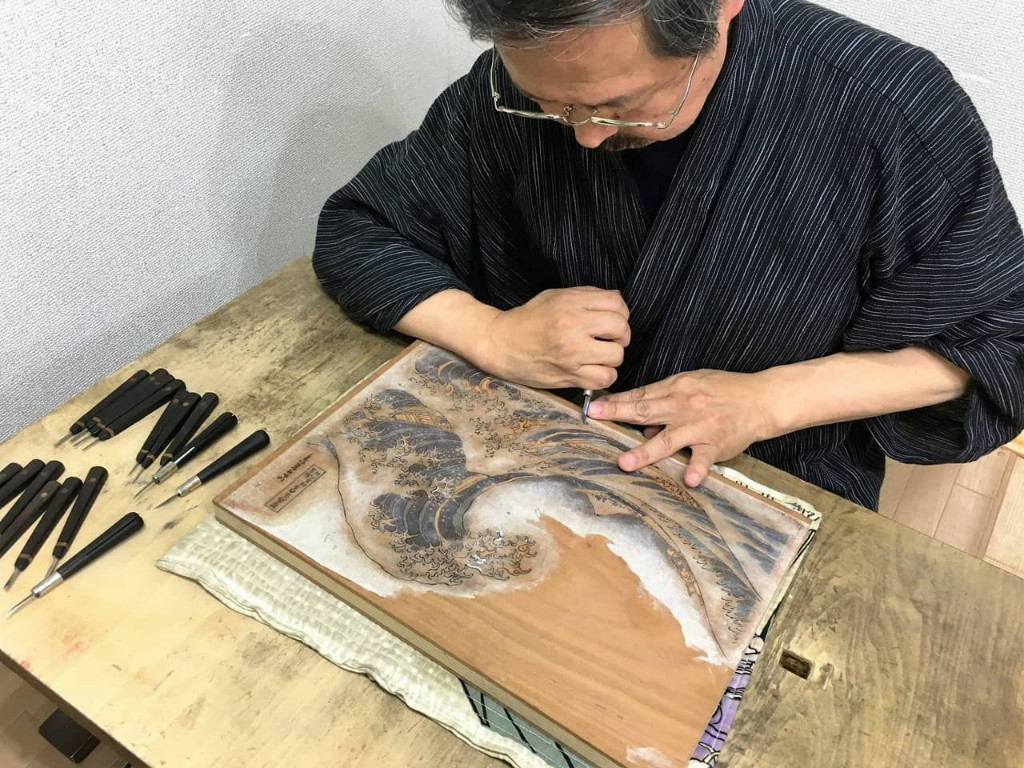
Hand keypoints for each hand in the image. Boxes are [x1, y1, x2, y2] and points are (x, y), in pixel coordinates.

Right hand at [477, 287, 629, 388]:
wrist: (499, 343)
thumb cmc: (527, 319)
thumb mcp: (554, 296)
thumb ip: (585, 297)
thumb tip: (615, 304)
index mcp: (570, 303)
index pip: (616, 303)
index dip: (621, 312)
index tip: (612, 321)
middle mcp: (572, 326)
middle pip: (620, 328)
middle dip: (620, 335)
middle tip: (609, 339)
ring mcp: (571, 353)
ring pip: (616, 356)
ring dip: (612, 357)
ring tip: (598, 356)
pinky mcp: (568, 376)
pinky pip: (604, 379)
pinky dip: (604, 375)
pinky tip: (593, 370)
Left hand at [585, 369, 776, 486]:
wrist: (761, 398)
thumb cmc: (724, 390)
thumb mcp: (692, 384)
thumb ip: (666, 400)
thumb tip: (642, 423)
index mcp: (677, 388)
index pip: (641, 395)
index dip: (616, 401)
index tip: (593, 406)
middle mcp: (685, 406)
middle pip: (646, 411)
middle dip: (618, 414)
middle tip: (595, 418)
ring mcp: (700, 426)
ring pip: (669, 439)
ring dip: (646, 451)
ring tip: (625, 462)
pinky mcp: (717, 444)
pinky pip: (705, 459)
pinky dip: (697, 469)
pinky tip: (689, 479)